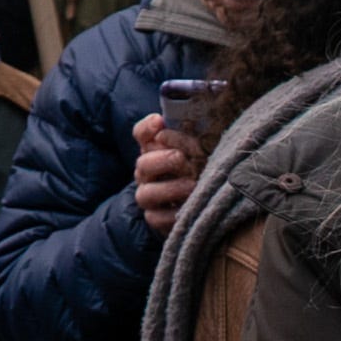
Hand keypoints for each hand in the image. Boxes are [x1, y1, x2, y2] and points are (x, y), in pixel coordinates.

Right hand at [125, 115, 203, 232]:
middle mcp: (145, 172)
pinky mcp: (155, 218)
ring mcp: (148, 197)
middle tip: (181, 158)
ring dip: (170, 188)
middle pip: (143, 163)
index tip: (159, 121)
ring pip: (146, 193)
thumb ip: (192, 134)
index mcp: (153, 150)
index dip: (147, 127)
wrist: (197, 203)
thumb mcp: (198, 150)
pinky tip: (187, 208)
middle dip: (162, 160)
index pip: (141, 133)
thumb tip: (182, 121)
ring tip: (192, 186)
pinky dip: (171, 215)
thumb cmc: (199, 170)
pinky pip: (156, 218)